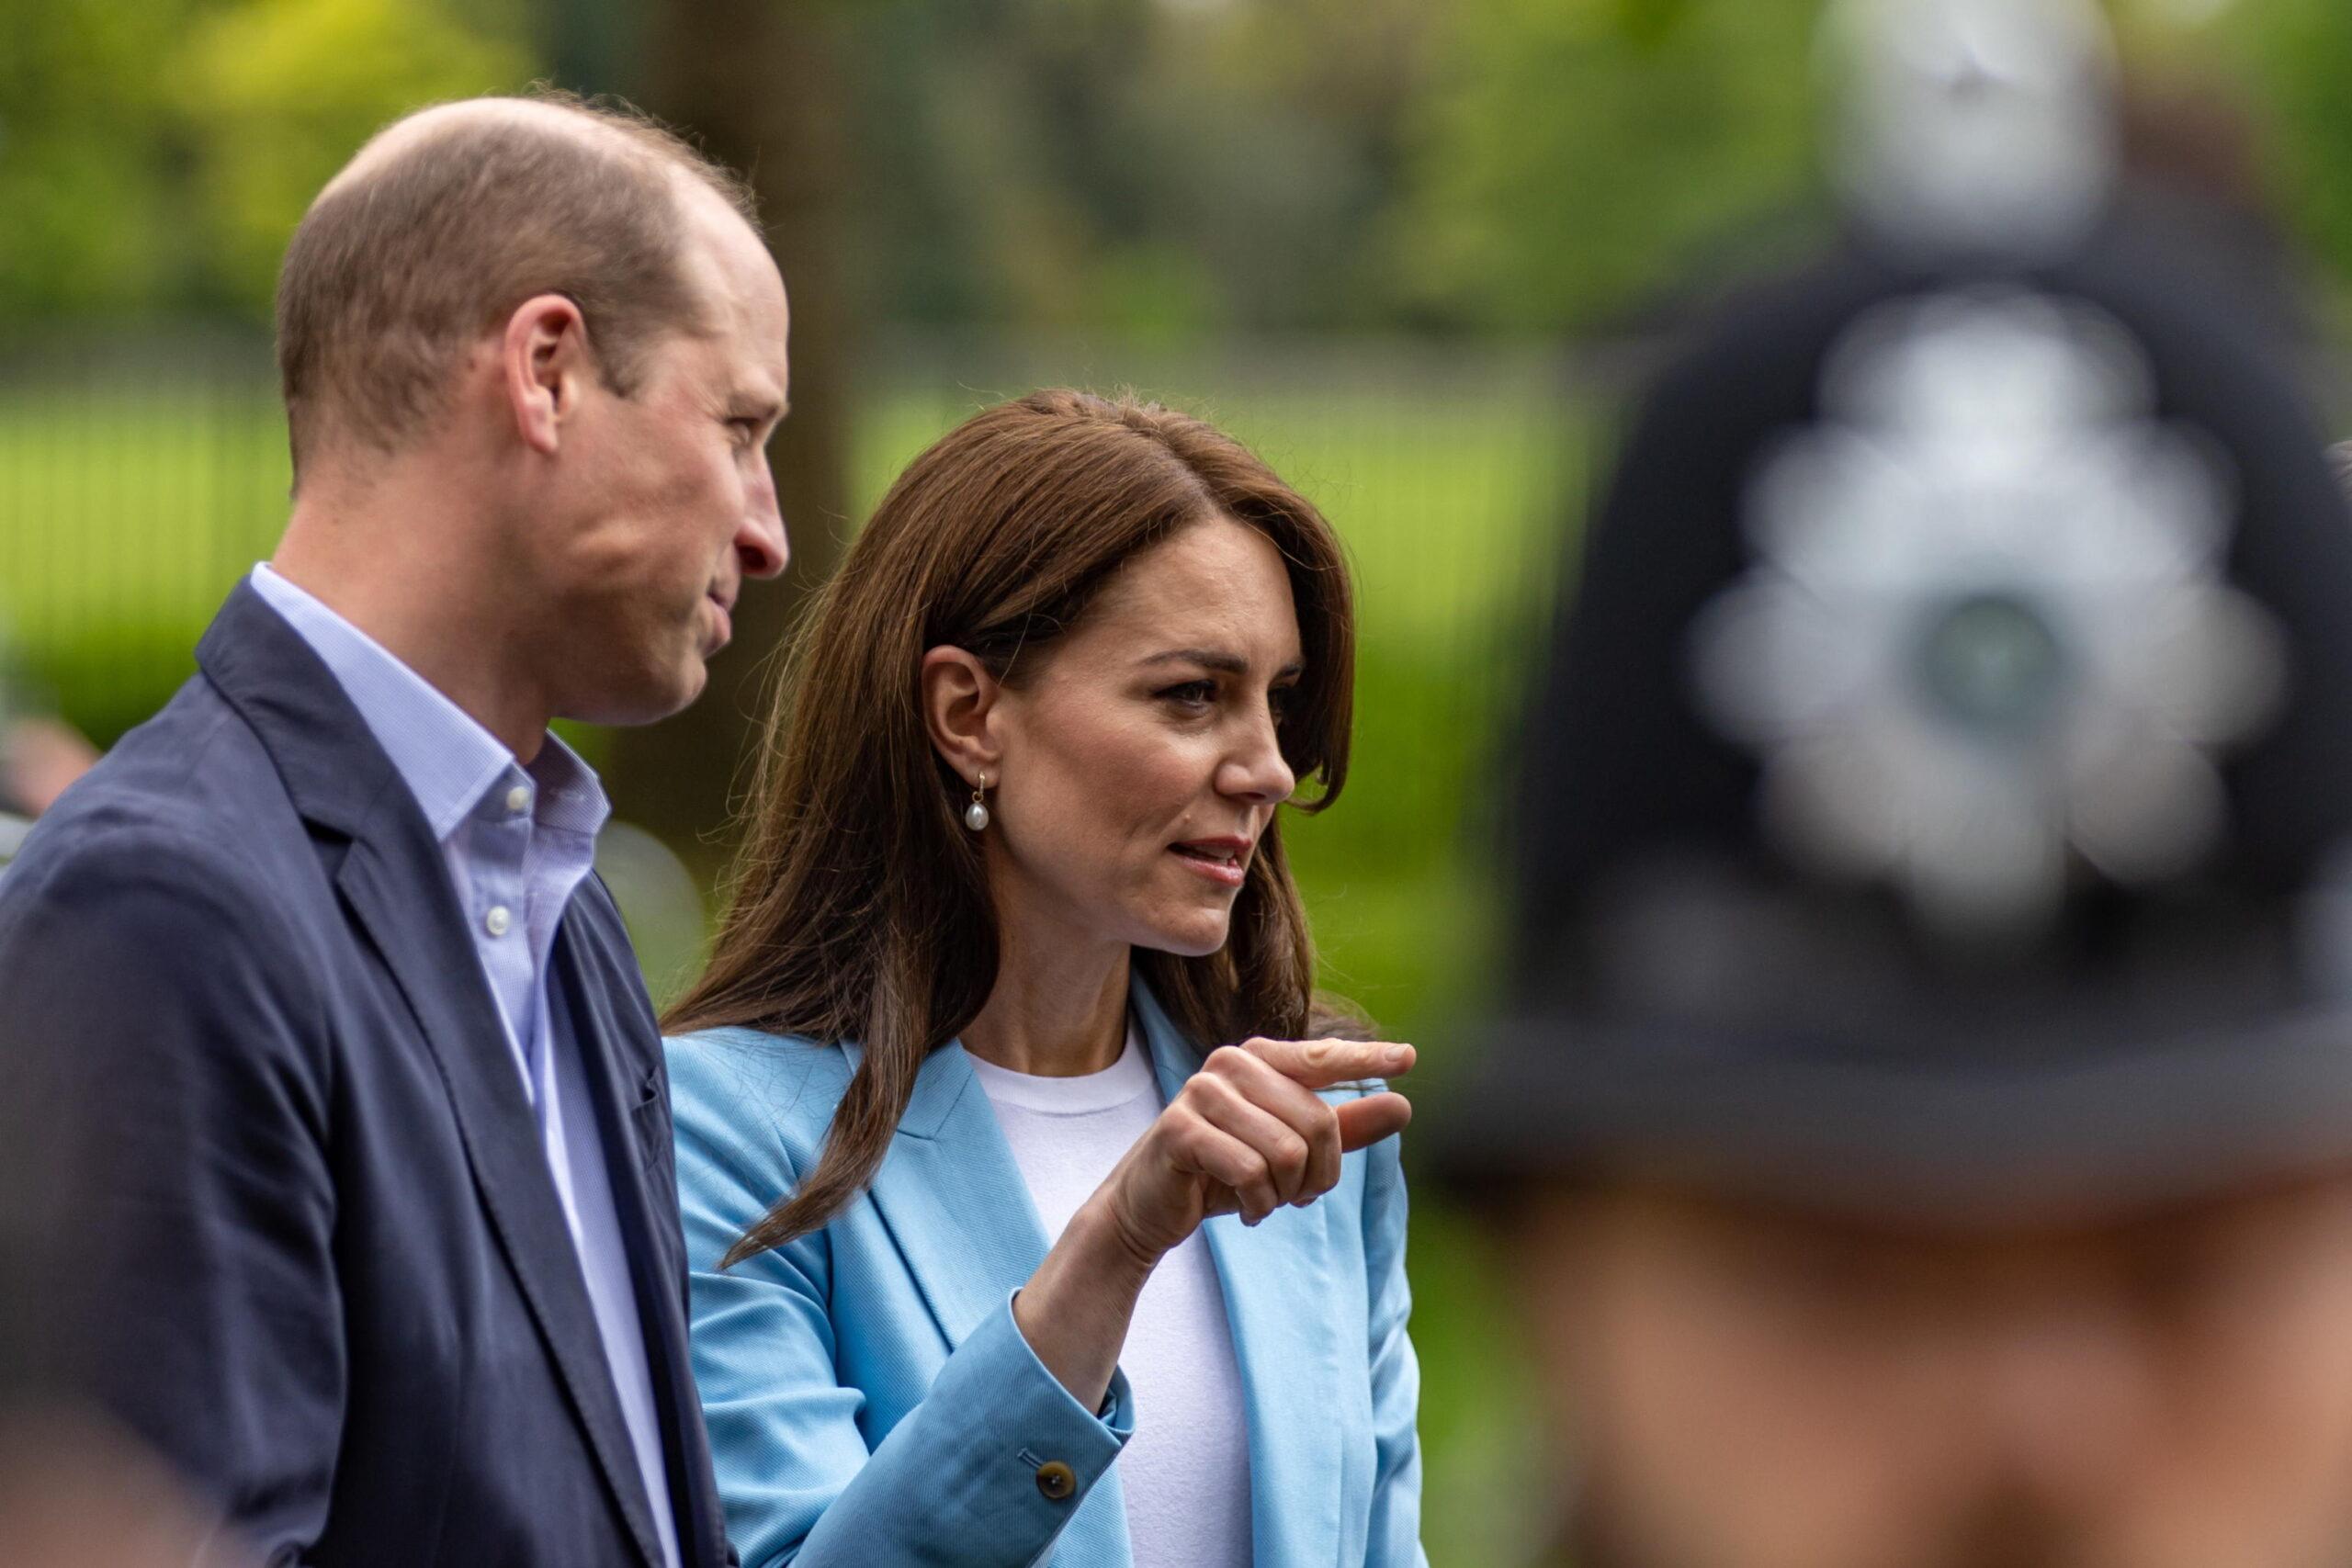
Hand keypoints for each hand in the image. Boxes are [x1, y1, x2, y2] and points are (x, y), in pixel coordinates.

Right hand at [1092, 1036, 1414, 1266]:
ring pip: (1286, 1151)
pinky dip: (1258, 1203)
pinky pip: (1251, 1172)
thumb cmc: (1222, 1172)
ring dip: (1285, 1193)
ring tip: (1266, 1200)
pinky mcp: (1181, 1129)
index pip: (1323, 1057)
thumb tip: (1403, 1107)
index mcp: (1260, 1059)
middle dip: (1319, 1174)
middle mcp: (1232, 1064)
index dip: (1367, 1060)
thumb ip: (1344, 1129)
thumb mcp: (1290, 1152)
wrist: (1148, 1206)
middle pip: (1316, 1122)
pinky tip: (1246, 1208)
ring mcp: (1202, 1093)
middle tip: (1299, 1196)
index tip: (1409, 1058)